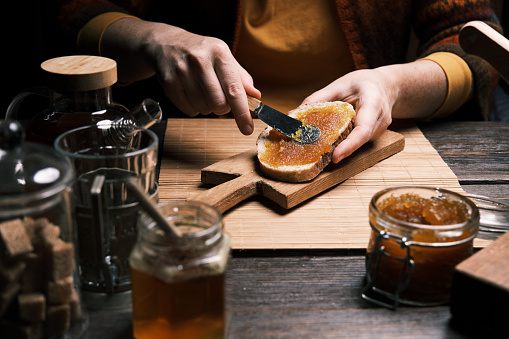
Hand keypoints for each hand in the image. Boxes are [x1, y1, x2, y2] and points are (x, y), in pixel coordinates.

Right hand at [102, 19, 259, 134]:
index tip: (247, 129)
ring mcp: (182, 71)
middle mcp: (200, 59)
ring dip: (207, 108)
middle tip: (219, 99)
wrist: (167, 44)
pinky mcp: (169, 83)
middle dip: (222, 108)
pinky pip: (189, 111)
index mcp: (219, 52)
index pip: (234, 89)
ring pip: (204, 109)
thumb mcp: (224, 58)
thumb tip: (256, 96)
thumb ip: (241, 79)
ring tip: (203, 92)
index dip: (242, 112)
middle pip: (219, 103)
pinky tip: (191, 94)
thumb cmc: (202, 54)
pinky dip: (194, 109)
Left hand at [302, 60, 446, 162]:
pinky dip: (342, 142)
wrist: (386, 86)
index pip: (363, 129)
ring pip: (356, 143)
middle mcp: (379, 121)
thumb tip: (295, 113)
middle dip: (338, 148)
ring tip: (319, 144)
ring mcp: (378, 131)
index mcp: (374, 103)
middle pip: (358, 140)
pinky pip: (355, 142)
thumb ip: (320, 98)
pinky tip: (331, 139)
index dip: (350, 145)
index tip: (335, 156)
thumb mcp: (340, 84)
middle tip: (314, 153)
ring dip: (338, 145)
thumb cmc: (364, 83)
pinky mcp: (372, 137)